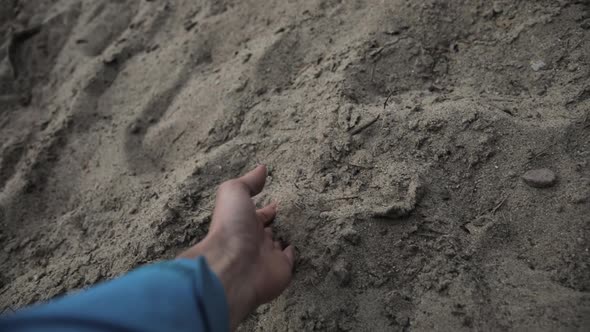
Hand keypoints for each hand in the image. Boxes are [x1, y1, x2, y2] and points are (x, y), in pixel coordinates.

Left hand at [178, 165, 294, 329]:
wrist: (233, 265)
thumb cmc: (231, 225)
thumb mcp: (234, 192)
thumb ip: (249, 182)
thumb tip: (262, 168)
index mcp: (244, 223)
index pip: (260, 214)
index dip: (268, 208)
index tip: (279, 202)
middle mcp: (255, 240)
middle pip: (270, 230)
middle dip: (279, 223)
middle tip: (295, 214)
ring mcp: (268, 256)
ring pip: (280, 244)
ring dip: (288, 237)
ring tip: (303, 227)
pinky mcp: (282, 269)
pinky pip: (290, 260)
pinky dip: (294, 253)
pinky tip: (300, 245)